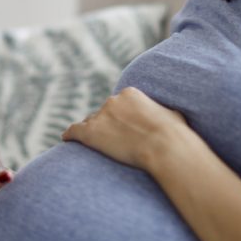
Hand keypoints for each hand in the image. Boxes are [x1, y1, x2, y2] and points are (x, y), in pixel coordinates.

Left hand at [61, 87, 193, 172]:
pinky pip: (75, 131)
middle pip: (102, 113)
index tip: (121, 128)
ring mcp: (100, 116)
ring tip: (92, 144)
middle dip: (106, 124)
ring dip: (92, 132)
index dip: (118, 118)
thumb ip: (161, 111)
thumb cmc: (174, 134)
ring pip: (90, 123)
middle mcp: (112, 101)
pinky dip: (70, 135)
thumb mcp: (172, 114)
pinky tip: (66, 139)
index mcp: (130, 93)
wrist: (164, 146)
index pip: (117, 105)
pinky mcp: (91, 133)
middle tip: (111, 139)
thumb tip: (167, 114)